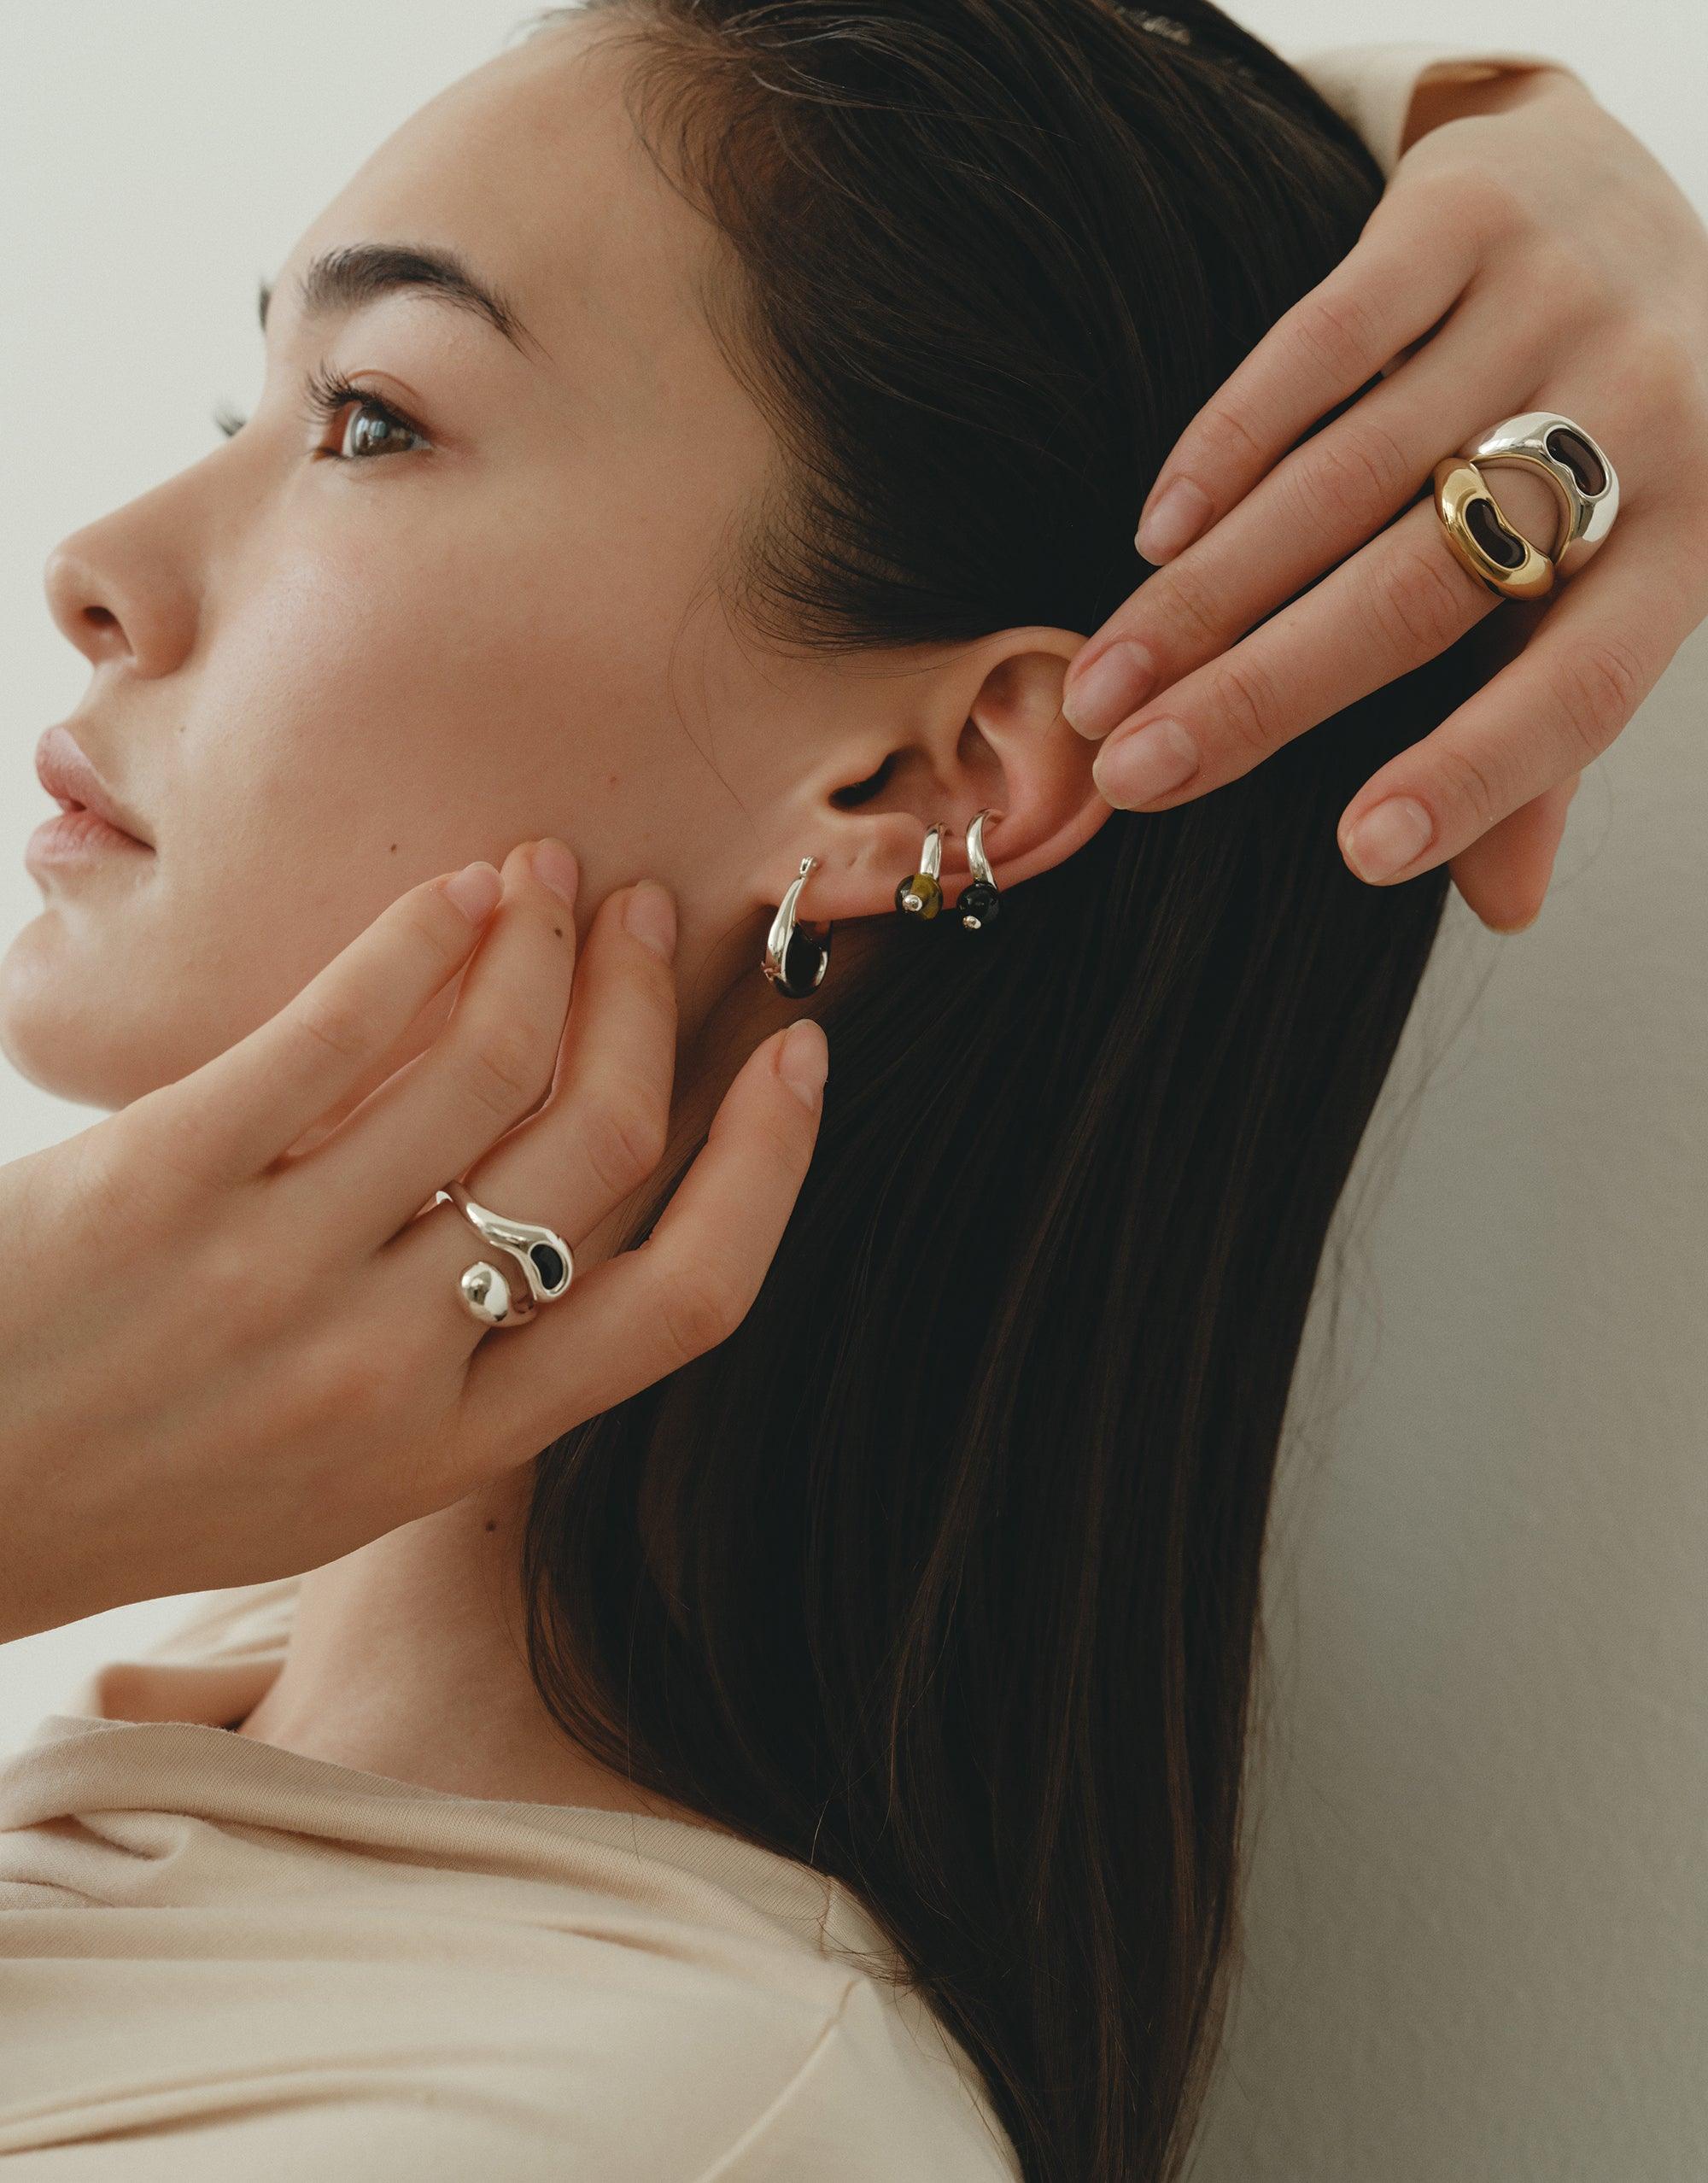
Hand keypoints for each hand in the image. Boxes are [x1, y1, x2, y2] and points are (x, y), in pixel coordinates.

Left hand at [1, 841, 826, 1644]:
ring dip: (546, 942)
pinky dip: (424, 938)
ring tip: (550, 874)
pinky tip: (455, 892)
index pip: (685, 1299)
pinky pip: (343, 1029)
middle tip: (651, 918)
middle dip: (650, 1005)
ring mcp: (283, 1274)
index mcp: (452, 1451)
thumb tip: (569, 1216)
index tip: (797, 1058)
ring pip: (490, 1065)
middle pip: (599, 1148)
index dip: (770, 1162)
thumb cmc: (134, 1484)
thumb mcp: (332, 1486)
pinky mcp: (171, 1179)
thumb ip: (464, 1378)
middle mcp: (392, 1366)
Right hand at [1062, 65, 1707, 932]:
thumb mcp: (1609, 572)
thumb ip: (1545, 727)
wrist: (1618, 182)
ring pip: (1344, 480)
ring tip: (1101, 688)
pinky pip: (1321, 343)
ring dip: (1203, 598)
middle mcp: (1646, 410)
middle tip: (1137, 776)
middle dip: (1262, 694)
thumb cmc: (1606, 428)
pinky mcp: (1463, 209)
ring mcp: (1553, 299)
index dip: (1475, 774)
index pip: (1581, 683)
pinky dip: (1223, 447)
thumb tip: (1503, 908)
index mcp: (1700, 530)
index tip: (1359, 854)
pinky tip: (1154, 537)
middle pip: (1424, 588)